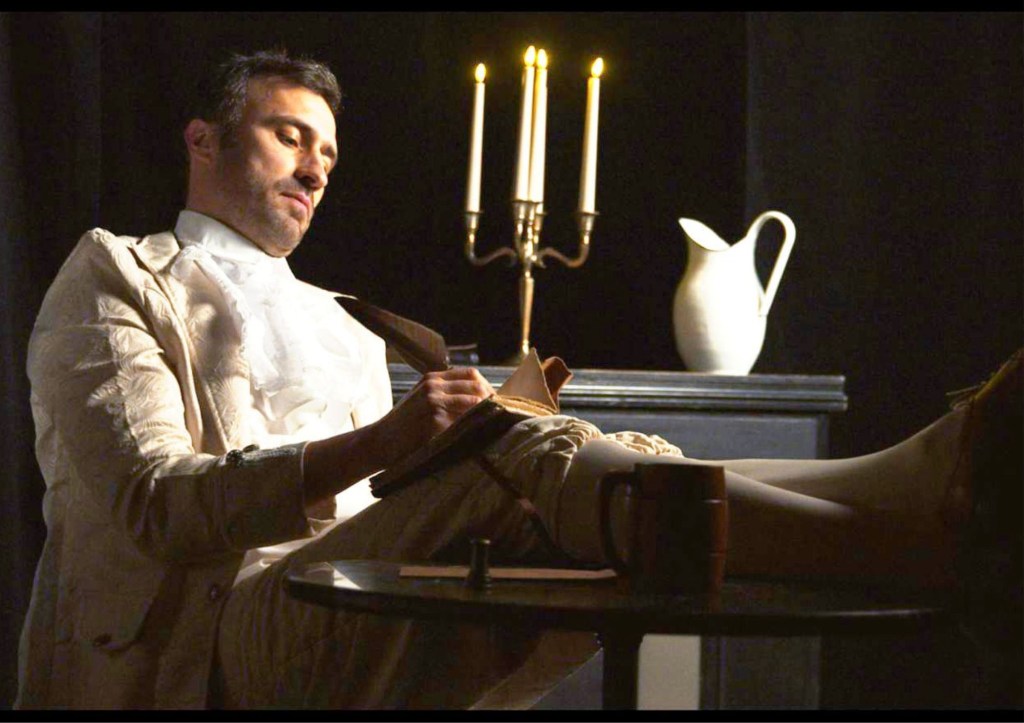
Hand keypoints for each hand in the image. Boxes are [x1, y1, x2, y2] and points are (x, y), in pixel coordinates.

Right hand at [373, 367, 493, 465]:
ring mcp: (433, 404)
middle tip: (502, 417)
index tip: (497, 402)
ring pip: (474, 405)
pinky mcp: (433, 423)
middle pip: (476, 388)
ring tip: (497, 428)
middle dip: (492, 402)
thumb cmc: (402, 426)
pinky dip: (474, 431)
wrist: (377, 442)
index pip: (471, 375)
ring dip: (487, 417)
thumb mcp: (420, 400)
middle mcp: (433, 386)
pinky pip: (463, 426)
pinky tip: (481, 439)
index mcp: (431, 378)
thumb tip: (481, 400)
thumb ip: (444, 395)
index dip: (488, 387)